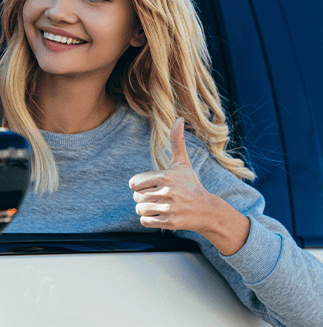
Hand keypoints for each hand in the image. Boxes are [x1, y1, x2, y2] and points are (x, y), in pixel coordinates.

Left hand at [129, 117, 213, 232]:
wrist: (207, 210)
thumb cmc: (190, 184)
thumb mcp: (182, 163)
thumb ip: (177, 141)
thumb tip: (180, 118)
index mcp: (166, 177)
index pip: (134, 183)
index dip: (139, 185)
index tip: (149, 186)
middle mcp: (167, 192)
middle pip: (136, 197)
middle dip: (143, 198)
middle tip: (156, 197)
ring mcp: (169, 208)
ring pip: (139, 210)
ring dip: (145, 209)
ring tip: (157, 206)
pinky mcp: (170, 223)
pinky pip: (145, 222)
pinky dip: (149, 220)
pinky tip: (159, 215)